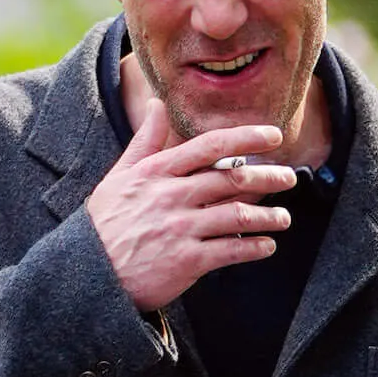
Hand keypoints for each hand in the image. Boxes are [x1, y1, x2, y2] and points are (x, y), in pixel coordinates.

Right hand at [84, 98, 298, 310]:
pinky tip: (267, 246)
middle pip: (232, 180)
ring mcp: (180, 229)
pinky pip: (232, 251)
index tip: (273, 135)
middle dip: (268, 178)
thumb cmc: (107, 222)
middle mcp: (171, 196)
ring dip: (268, 217)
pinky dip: (255, 247)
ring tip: (283, 218)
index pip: (209, 146)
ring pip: (238, 216)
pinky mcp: (187, 261)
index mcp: (156, 172)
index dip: (246, 138)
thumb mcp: (120, 175)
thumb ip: (146, 141)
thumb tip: (158, 104)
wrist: (89, 272)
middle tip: (289, 178)